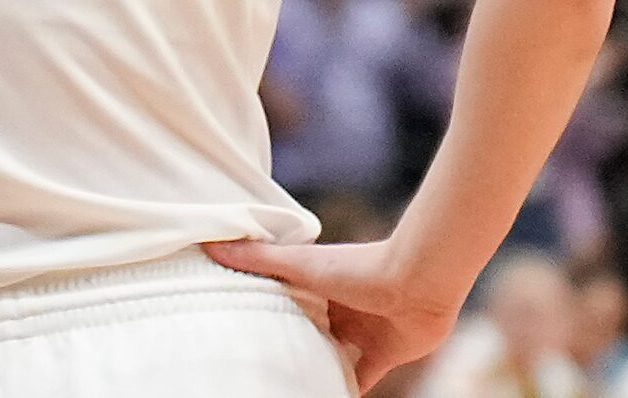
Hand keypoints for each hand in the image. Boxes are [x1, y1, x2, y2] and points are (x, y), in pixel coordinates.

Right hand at [207, 238, 447, 391]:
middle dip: (289, 341)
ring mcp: (359, 331)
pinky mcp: (382, 354)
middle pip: (306, 327)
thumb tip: (210, 245)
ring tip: (288, 382)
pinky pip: (362, 379)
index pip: (283, 296)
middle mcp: (336, 306)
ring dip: (316, 366)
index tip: (239, 320)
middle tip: (260, 360)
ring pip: (331, 354)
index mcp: (315, 283)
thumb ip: (259, 259)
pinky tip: (328, 397)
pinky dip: (347, 391)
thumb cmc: (358, 267)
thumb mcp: (300, 264)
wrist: (418, 284)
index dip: (264, 307)